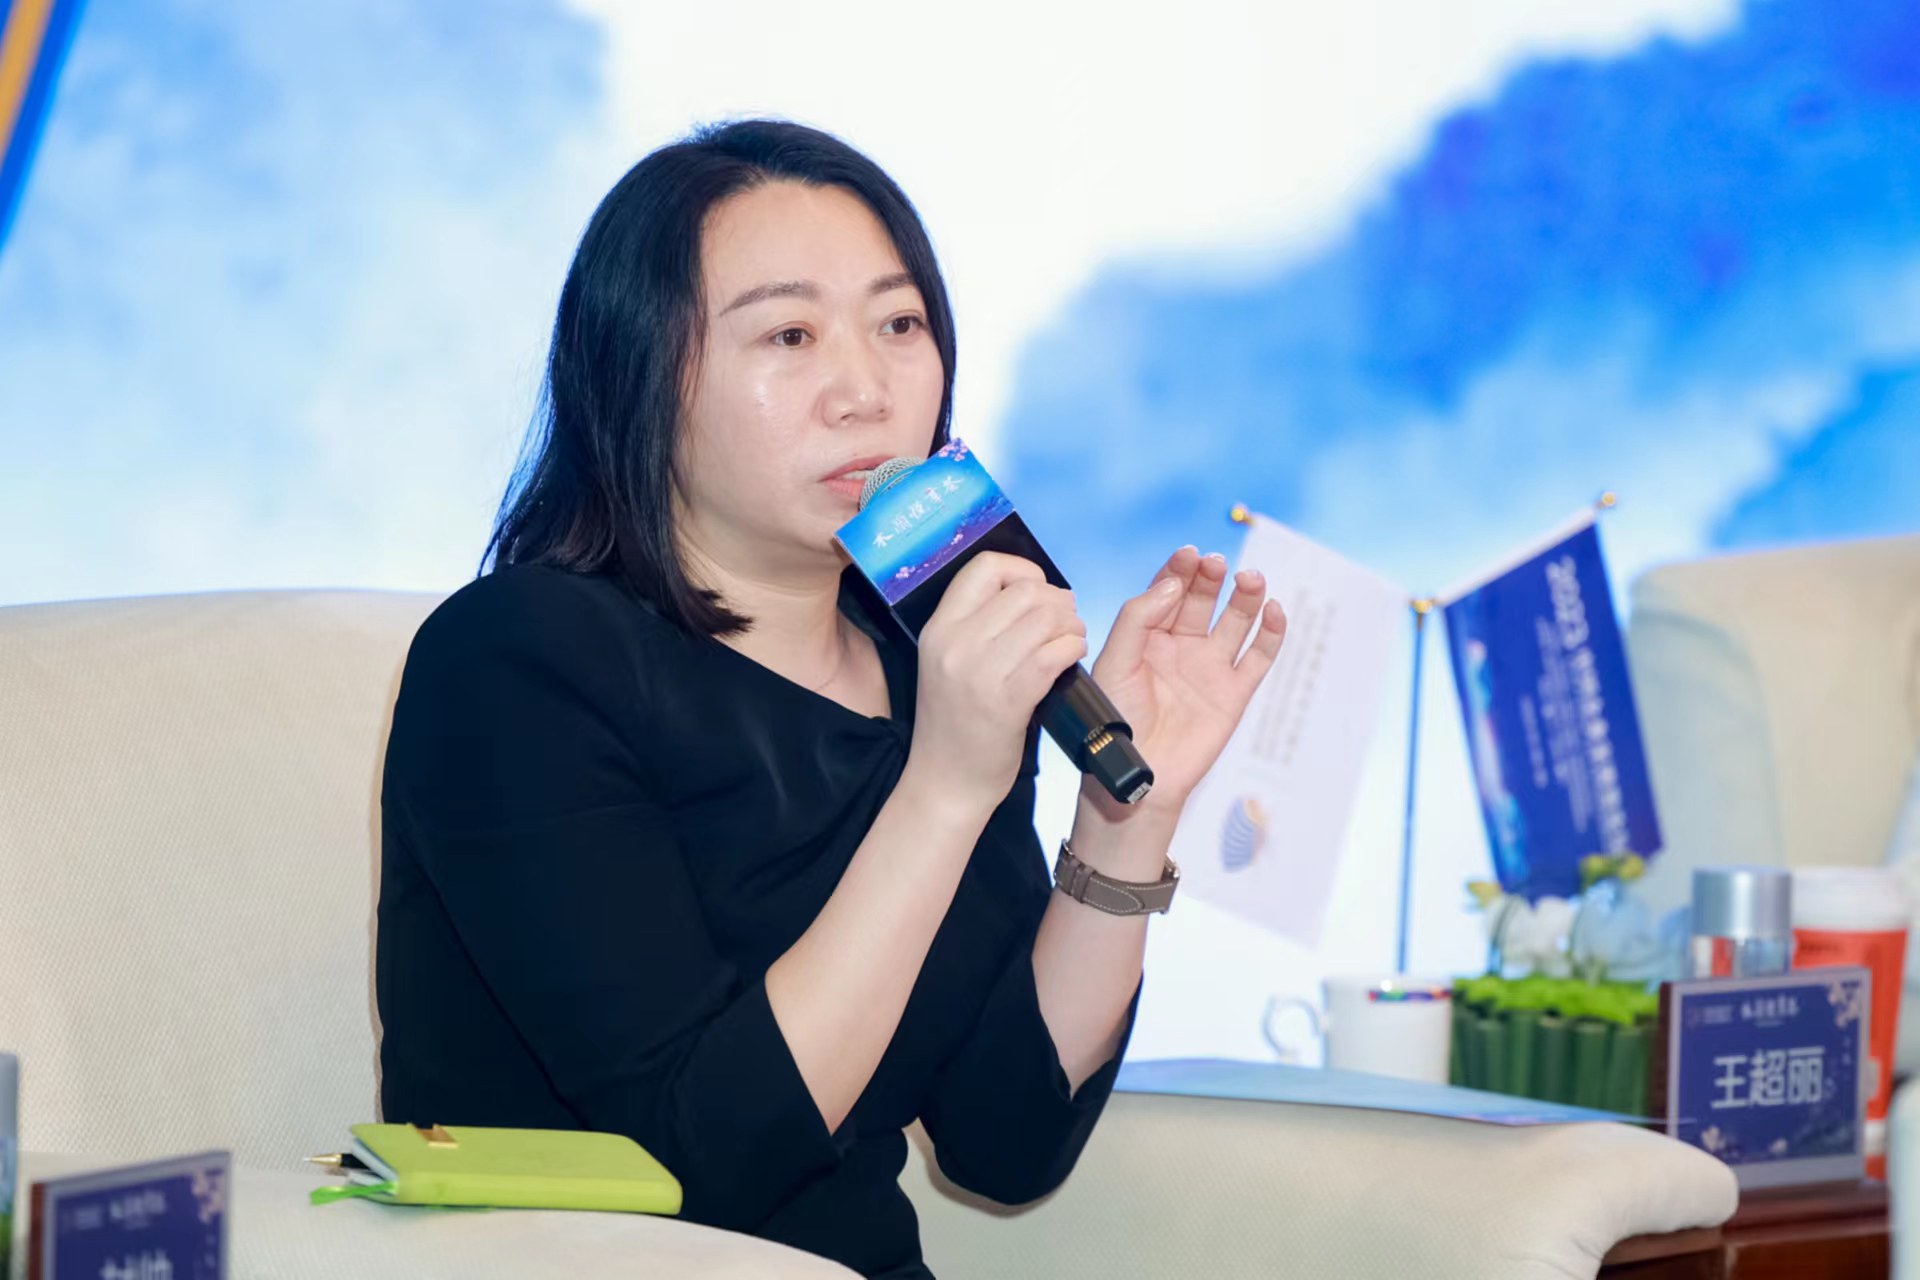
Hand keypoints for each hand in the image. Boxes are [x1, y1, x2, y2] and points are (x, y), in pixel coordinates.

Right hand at [907, 552, 1088, 815]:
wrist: (945, 781)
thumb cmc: (955, 722)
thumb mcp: (948, 662)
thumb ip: (978, 625)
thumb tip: (1033, 592)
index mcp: (938, 627)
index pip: (985, 567)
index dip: (1023, 571)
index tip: (1037, 594)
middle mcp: (954, 642)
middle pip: (1024, 591)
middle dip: (1057, 601)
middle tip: (1065, 622)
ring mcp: (979, 672)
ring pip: (1045, 618)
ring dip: (1071, 625)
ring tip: (1071, 640)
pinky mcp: (1007, 701)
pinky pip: (1053, 654)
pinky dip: (1073, 648)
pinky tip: (1072, 657)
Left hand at [1088, 546, 1286, 819]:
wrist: (1138, 773)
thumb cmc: (1117, 721)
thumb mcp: (1115, 661)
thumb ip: (1138, 618)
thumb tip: (1173, 585)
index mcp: (1148, 636)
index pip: (1167, 591)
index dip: (1178, 571)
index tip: (1189, 554)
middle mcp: (1181, 646)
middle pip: (1202, 600)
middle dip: (1209, 578)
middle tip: (1215, 564)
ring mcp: (1210, 667)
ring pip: (1235, 621)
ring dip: (1245, 596)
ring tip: (1250, 578)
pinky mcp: (1235, 692)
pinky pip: (1259, 656)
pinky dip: (1271, 632)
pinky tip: (1274, 610)